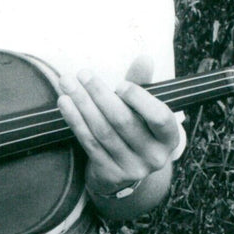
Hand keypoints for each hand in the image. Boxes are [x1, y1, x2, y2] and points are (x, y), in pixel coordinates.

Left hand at [58, 55, 180, 196]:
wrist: (125, 170)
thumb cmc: (136, 129)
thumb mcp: (144, 109)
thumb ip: (142, 85)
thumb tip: (144, 59)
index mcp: (169, 137)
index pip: (159, 117)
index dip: (139, 99)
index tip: (119, 84)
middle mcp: (155, 156)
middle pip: (123, 121)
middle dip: (100, 94)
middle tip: (83, 74)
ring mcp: (132, 168)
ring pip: (103, 131)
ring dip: (82, 104)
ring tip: (67, 83)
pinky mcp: (110, 174)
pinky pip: (89, 143)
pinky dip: (75, 121)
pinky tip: (65, 103)